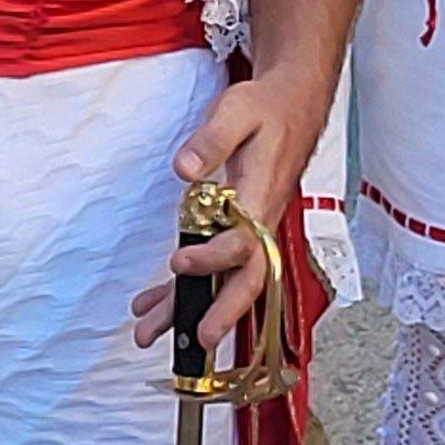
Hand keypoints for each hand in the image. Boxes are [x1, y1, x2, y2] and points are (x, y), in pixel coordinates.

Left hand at [132, 72, 315, 358]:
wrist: (291, 105)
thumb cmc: (266, 109)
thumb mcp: (237, 110)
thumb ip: (210, 141)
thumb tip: (185, 170)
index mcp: (262, 195)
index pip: (245, 241)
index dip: (213, 257)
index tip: (179, 260)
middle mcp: (262, 222)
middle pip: (248, 279)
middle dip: (221, 312)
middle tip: (197, 339)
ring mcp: (252, 231)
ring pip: (227, 282)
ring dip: (190, 309)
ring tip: (152, 333)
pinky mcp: (240, 231)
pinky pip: (216, 270)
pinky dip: (185, 290)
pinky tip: (157, 304)